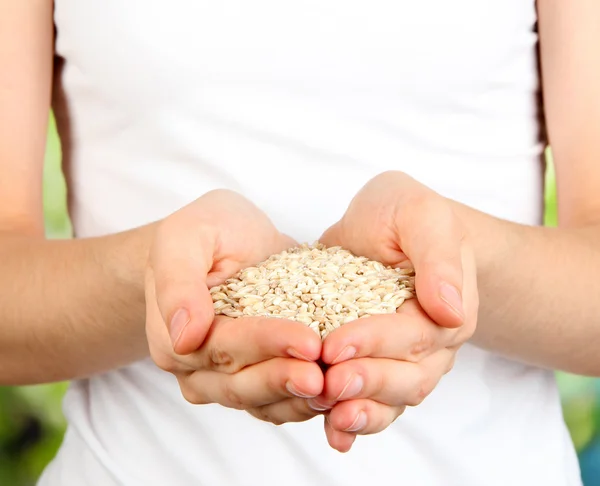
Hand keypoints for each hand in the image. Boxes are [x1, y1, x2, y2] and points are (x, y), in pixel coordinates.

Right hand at [145, 189, 323, 423]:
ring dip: (297, 399)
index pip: (221, 346)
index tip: (308, 341)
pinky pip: (277, 403)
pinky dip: (304, 403)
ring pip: (260, 402)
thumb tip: (184, 337)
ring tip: (335, 390)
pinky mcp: (254, 379)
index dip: (266, 344)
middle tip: (323, 376)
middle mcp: (195, 367)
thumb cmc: (206, 231)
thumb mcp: (186, 236)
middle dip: (284, 379)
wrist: (227, 240)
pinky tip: (335, 395)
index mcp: (172, 335)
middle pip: (240, 383)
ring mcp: (223, 379)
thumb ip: (178, 280)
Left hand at [314, 171, 478, 451]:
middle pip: (407, 377)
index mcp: (447, 308)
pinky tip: (333, 433)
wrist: (391, 227)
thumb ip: (438, 256)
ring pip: (392, 399)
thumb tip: (450, 309)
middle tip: (328, 383)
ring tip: (331, 417)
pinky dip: (355, 421)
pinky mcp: (377, 365)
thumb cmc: (405, 215)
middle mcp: (432, 343)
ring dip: (362, 410)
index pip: (414, 334)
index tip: (334, 345)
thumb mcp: (420, 215)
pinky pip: (373, 402)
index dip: (375, 342)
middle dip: (367, 382)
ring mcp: (406, 360)